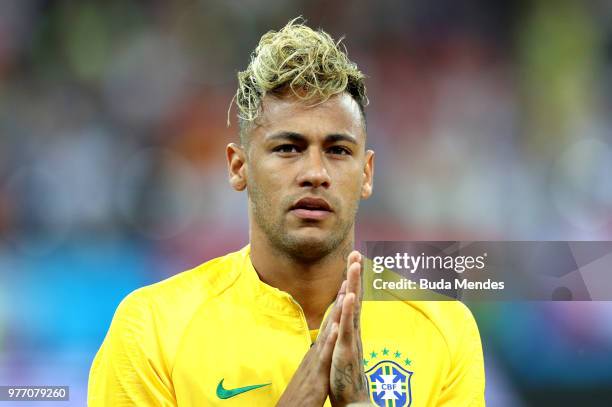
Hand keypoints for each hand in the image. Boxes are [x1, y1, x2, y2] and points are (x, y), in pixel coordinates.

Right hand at [276, 281, 346, 406]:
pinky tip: (339, 326)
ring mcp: (316, 360)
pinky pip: (325, 355)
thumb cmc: (303, 396)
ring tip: (346, 287)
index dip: (340, 301)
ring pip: (328, 331)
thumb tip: (322, 345)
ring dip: (337, 310)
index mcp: (319, 349)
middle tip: (348, 271)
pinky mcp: (317, 374)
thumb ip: (317, 356)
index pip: (332, 320)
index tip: (349, 280)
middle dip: (341, 294)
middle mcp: (317, 349)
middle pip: (331, 317)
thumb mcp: (313, 371)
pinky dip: (331, 340)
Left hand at [329, 251, 369, 406]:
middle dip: (355, 275)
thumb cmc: (345, 374)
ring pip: (352, 307)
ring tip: (354, 266)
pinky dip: (348, 311)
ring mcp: (350, 338)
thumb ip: (343, 331)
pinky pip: (347, 328)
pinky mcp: (345, 350)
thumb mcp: (342, 347)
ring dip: (353, 285)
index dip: (352, 280)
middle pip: (355, 297)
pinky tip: (350, 296)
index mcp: (350, 328)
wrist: (351, 399)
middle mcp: (353, 330)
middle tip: (356, 253)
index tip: (353, 260)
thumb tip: (342, 317)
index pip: (351, 299)